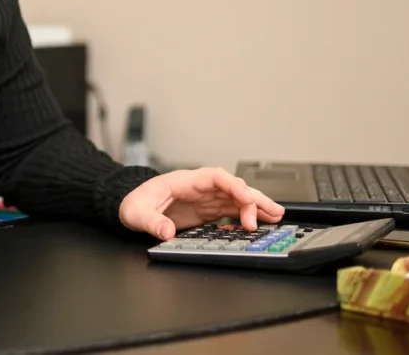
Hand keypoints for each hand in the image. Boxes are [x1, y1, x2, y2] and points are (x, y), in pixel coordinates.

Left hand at [118, 167, 284, 239]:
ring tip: (277, 215)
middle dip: (253, 198)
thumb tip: (166, 232)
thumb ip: (151, 221)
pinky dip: (246, 215)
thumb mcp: (136, 213)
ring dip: (256, 205)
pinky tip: (259, 223)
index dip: (233, 186)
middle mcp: (198, 188)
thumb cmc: (133, 203)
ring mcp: (204, 199)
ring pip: (236, 198)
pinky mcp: (206, 211)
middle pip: (232, 187)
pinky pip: (230, 210)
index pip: (215, 177)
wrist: (131, 206)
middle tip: (272, 212)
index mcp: (184, 181)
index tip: (247, 198)